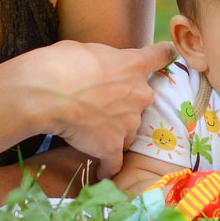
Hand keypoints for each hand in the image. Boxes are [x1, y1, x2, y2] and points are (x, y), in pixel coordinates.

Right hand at [15, 40, 177, 176]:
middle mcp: (139, 94)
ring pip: (128, 130)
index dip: (165, 55)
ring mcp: (128, 123)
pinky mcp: (112, 147)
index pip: (160, 56)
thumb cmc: (61, 64)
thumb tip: (101, 67)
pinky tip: (100, 171)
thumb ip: (104, 61)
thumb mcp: (88, 49)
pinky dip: (107, 166)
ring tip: (91, 134)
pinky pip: (114, 162)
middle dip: (125, 104)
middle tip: (99, 105)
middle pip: (141, 101)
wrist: (48, 94)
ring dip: (115, 132)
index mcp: (133, 65)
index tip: (171, 54)